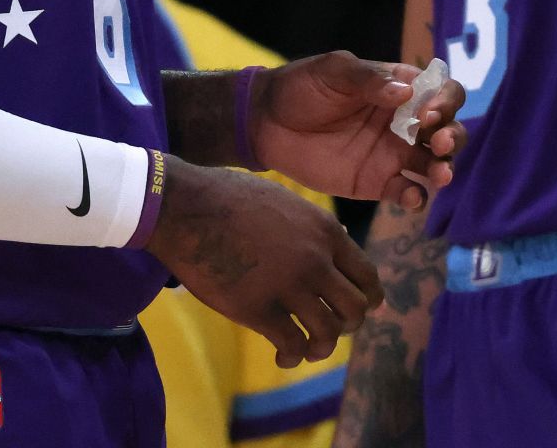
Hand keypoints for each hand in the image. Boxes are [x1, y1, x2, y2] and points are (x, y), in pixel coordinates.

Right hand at [147, 159, 383, 367]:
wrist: (187, 206)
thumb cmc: (230, 198)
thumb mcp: (286, 200)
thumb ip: (315, 226)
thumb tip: (345, 239)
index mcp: (324, 231)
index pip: (367, 275)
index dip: (369, 299)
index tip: (363, 310)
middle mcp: (315, 259)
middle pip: (355, 309)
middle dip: (348, 326)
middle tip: (331, 329)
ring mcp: (287, 285)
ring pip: (328, 333)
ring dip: (321, 348)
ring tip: (308, 349)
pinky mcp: (257, 309)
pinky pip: (291, 345)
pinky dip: (291, 358)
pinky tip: (282, 358)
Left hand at [252, 52, 466, 212]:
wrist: (266, 122)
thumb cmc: (301, 87)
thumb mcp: (333, 72)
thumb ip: (369, 80)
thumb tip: (407, 93)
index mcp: (400, 88)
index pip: (442, 91)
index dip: (445, 101)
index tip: (427, 112)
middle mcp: (404, 121)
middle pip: (447, 129)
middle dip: (452, 136)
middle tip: (437, 142)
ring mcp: (393, 154)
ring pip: (435, 163)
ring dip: (444, 168)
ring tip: (440, 174)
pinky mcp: (377, 183)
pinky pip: (407, 192)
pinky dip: (416, 197)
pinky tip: (410, 196)